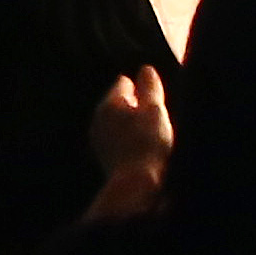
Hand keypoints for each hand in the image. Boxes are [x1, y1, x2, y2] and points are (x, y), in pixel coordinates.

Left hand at [85, 63, 172, 212]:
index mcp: (109, 102)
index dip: (142, 89)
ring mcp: (99, 139)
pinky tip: (142, 152)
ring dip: (132, 126)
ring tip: (152, 139)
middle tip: (156, 121)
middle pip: (120, 104)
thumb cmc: (148, 145)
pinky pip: (118, 141)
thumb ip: (150, 87)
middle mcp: (99, 117)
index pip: (124, 83)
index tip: (156, 102)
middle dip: (136, 108)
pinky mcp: (104, 157)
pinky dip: (129, 142)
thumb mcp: (155, 110)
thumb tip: (145, 68)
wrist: (136, 186)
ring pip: (118, 123)